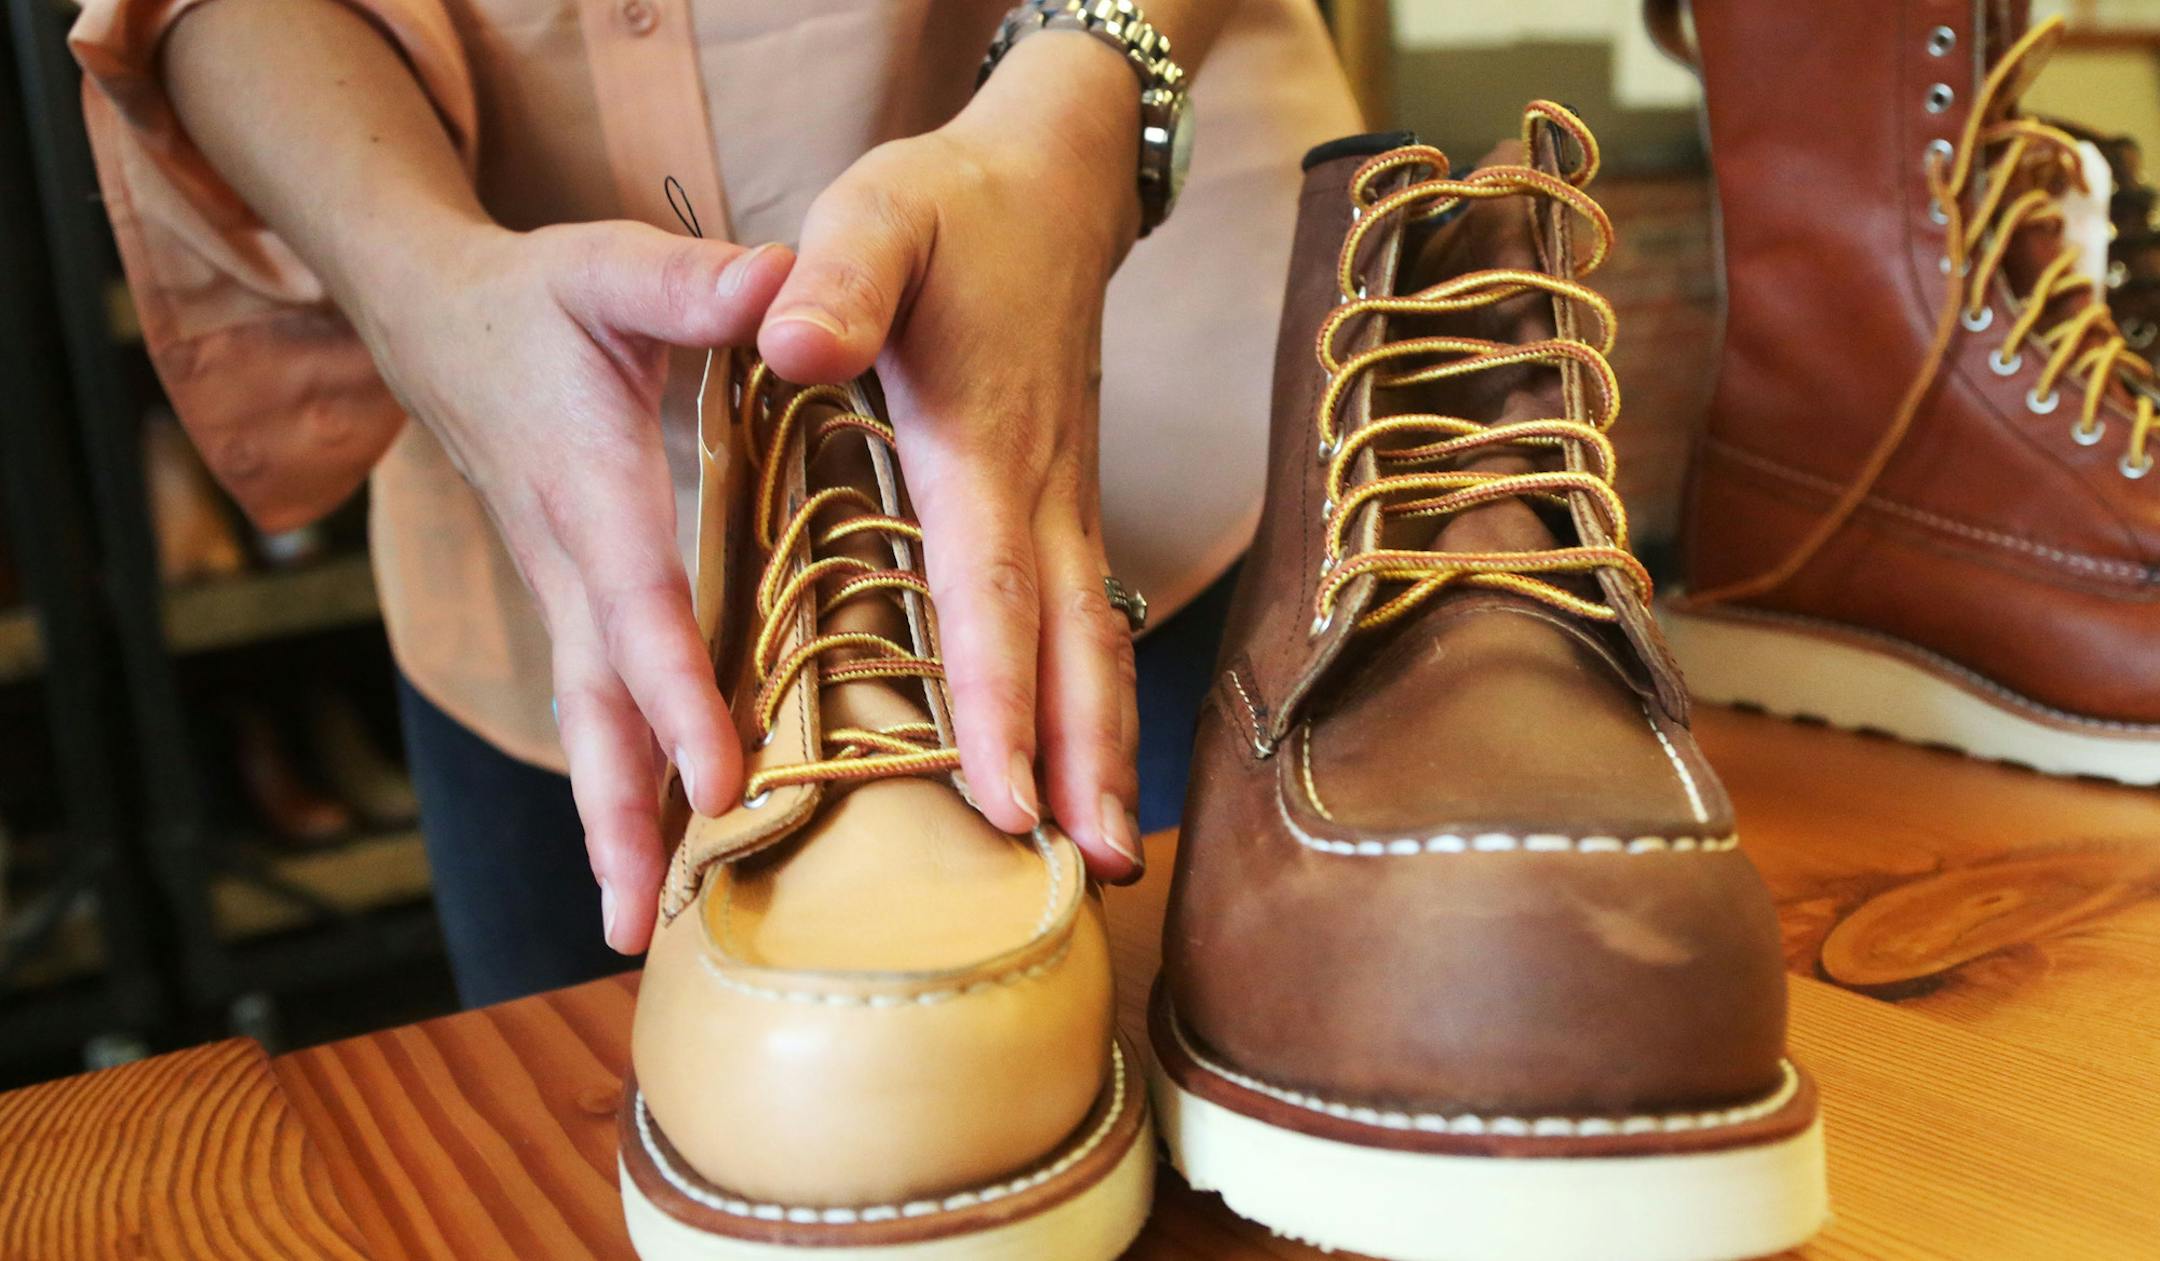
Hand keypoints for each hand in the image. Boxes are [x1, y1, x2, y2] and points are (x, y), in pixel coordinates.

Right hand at [352, 220, 794, 951]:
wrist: (432, 318)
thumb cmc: (535, 297)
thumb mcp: (610, 269)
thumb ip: (693, 284)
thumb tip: (784, 289)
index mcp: (591, 494)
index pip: (641, 614)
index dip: (679, 699)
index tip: (720, 781)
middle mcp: (568, 565)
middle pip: (591, 709)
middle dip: (616, 816)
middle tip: (640, 923)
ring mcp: (561, 593)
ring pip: (585, 724)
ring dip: (608, 825)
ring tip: (635, 929)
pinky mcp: (569, 602)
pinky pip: (594, 706)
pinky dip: (616, 782)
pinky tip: (648, 850)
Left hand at [757, 31, 1148, 881]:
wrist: (1055, 179)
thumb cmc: (948, 207)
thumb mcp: (875, 214)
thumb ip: (836, 280)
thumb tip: (786, 348)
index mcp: (982, 441)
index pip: (991, 592)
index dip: (997, 702)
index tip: (1002, 800)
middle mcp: (1043, 489)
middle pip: (1074, 646)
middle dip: (1082, 763)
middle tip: (1092, 870)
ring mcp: (1068, 500)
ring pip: (1095, 644)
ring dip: (1102, 749)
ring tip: (1106, 850)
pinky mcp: (1066, 503)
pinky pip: (1085, 620)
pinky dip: (1090, 703)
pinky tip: (1079, 763)